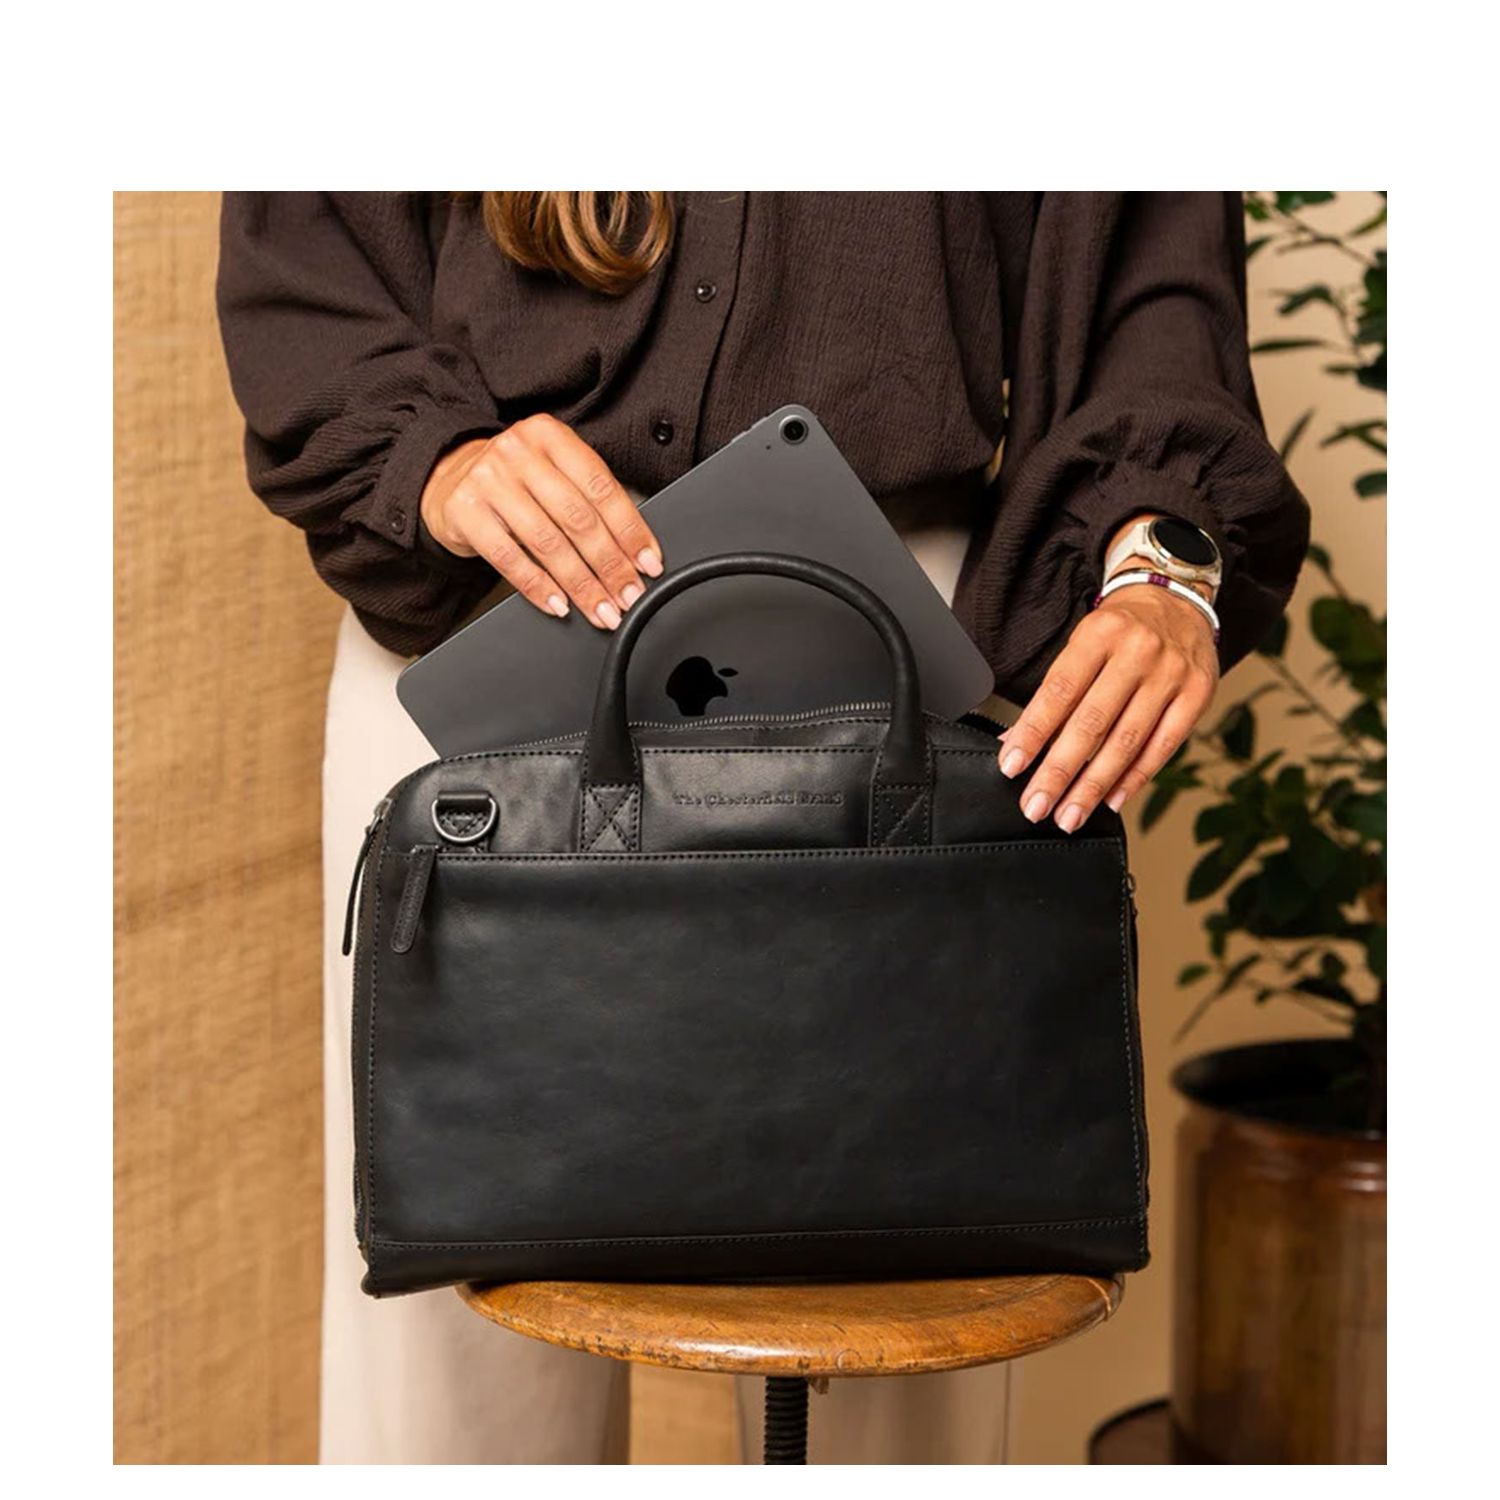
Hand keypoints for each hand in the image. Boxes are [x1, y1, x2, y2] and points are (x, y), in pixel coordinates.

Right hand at [420, 414, 662, 628]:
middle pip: (577, 518)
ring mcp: (488, 480)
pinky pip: (509, 559)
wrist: (447, 478)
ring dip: (581, 584)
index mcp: (550, 436)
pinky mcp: (464, 511)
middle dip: (610, 564)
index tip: (648, 563)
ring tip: (600, 608)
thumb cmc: (513, 482)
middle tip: (628, 594)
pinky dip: (539, 587)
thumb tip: (633, 552)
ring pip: (547, 542)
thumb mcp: (550, 472)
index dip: (630, 530)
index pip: (601, 488)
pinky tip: (559, 605)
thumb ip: (586, 498)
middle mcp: (518, 452)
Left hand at [997, 584, 1218, 830]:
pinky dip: (1134, 778)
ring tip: (1069, 814)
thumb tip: (1015, 742)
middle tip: (1036, 806)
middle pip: (1092, 723)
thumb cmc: (1120, 630)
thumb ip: (1054, 693)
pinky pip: (1162, 747)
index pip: (1059, 691)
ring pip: (1126, 741)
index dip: (1033, 732)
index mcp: (1099, 635)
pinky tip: (1110, 800)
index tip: (1012, 766)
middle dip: (1060, 771)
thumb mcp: (1082, 645)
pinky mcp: (1198, 695)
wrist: (1177, 600)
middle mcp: (1138, 653)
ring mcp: (1171, 675)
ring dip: (1093, 786)